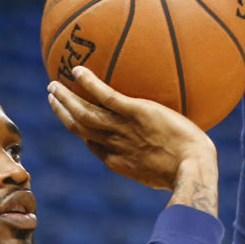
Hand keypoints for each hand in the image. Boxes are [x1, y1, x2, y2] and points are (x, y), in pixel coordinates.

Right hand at [48, 66, 217, 215]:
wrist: (193, 167)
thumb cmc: (189, 171)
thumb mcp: (166, 173)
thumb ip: (157, 161)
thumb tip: (166, 152)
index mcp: (118, 160)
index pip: (92, 143)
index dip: (79, 130)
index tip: (73, 118)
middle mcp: (113, 144)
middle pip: (79, 126)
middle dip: (61, 111)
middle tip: (51, 96)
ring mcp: (123, 128)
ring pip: (84, 113)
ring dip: (65, 99)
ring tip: (53, 84)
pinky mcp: (135, 112)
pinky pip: (105, 96)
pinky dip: (89, 84)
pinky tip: (77, 70)